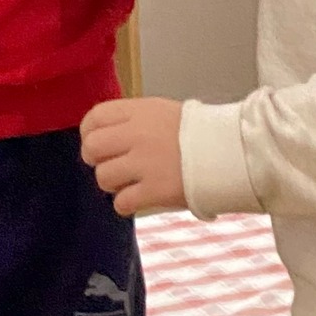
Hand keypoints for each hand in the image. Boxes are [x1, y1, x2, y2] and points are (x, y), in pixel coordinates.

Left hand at [80, 97, 186, 213]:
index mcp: (138, 112)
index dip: (88, 132)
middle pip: (93, 148)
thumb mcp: (160, 112)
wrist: (227, 153)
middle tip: (106, 165)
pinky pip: (121, 202)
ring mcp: (144, 164)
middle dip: (94, 159)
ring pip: (104, 177)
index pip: (95, 117)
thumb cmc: (195, 132)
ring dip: (111, 183)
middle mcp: (136, 135)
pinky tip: (135, 199)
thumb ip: (132, 120)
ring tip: (125, 183)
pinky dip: (124, 204)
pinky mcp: (154, 191)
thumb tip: (104, 132)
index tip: (92, 141)